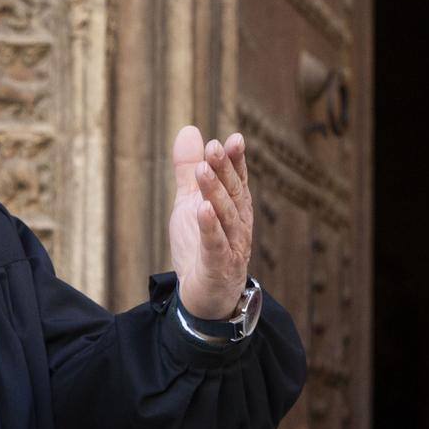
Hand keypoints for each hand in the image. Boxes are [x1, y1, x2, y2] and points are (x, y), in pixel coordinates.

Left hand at [168, 126, 253, 319]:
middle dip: (226, 170)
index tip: (233, 139)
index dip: (236, 161)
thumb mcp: (190, 203)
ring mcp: (232, 248)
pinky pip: (216, 246)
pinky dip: (211, 228)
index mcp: (234, 209)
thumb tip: (190, 130)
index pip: (238, 181)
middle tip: (215, 147)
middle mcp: (239, 226)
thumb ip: (189, 169)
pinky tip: (203, 210)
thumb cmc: (201, 248)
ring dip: (216, 193)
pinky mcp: (218, 268)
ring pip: (227, 217)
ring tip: (204, 171)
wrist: (204, 298)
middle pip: (234, 195)